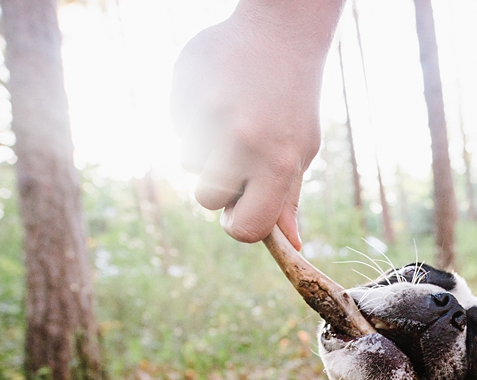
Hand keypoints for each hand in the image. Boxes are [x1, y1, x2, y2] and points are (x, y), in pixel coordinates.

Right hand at [171, 1, 342, 245]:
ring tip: (231, 117)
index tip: (242, 208)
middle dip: (217, 184)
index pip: (245, 229)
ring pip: (187, 162)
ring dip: (204, 149)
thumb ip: (286, 198)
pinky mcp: (183, 89)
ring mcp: (208, 115)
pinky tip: (217, 94)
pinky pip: (176, 126)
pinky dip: (192, 118)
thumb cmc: (293, 102)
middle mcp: (240, 142)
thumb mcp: (300, 150)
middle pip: (206, 199)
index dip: (240, 223)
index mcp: (276, 164)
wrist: (278, 35)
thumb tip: (290, 245)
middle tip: (238, 153)